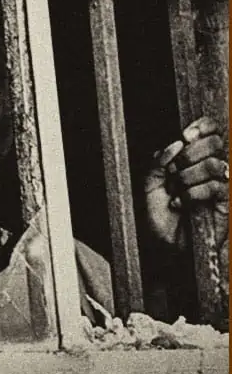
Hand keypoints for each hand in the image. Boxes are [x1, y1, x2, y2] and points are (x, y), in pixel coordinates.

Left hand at [144, 116, 228, 248]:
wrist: (167, 245)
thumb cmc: (161, 216)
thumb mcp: (150, 185)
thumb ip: (158, 162)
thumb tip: (175, 145)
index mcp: (197, 158)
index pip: (211, 130)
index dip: (201, 128)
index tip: (184, 137)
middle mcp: (213, 167)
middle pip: (215, 143)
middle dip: (188, 156)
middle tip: (173, 173)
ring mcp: (223, 184)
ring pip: (214, 165)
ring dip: (187, 178)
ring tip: (176, 190)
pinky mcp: (226, 201)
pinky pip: (216, 187)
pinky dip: (192, 194)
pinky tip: (180, 203)